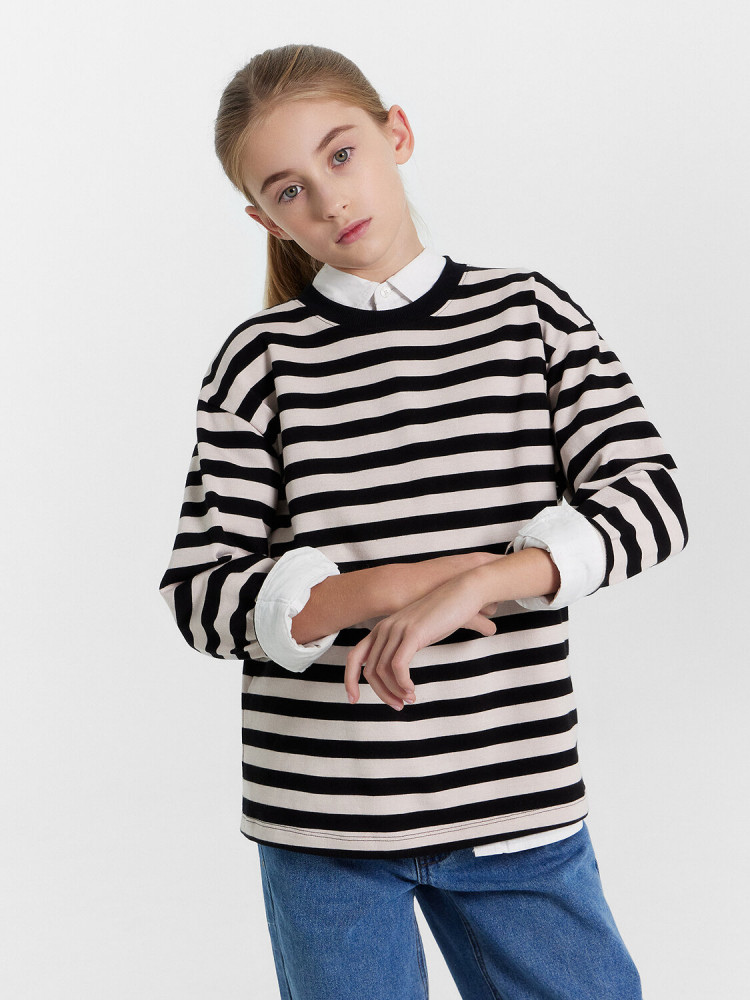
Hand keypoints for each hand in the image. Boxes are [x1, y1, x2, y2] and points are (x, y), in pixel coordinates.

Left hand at [344, 570, 497, 710]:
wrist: (464, 592)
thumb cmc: (445, 613)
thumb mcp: (418, 631)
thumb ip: (405, 647)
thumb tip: (399, 672)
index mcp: (383, 628)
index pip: (354, 657)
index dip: (350, 680)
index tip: (353, 700)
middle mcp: (385, 628)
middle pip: (369, 671)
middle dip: (382, 693)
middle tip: (399, 706)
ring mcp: (397, 629)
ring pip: (382, 671)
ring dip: (395, 691)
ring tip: (409, 700)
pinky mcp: (412, 633)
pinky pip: (398, 666)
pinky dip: (403, 683)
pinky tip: (412, 690)